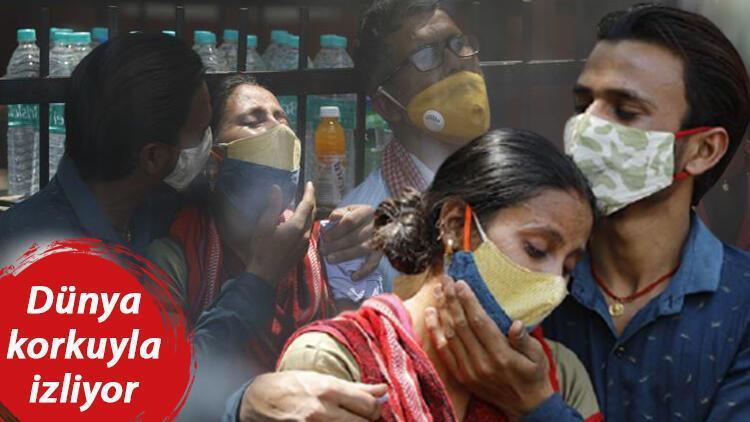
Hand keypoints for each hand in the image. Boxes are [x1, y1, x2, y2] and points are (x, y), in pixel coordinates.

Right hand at [239, 371, 386, 421]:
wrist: (255, 400)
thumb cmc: (290, 386)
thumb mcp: (320, 379)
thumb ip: (354, 388)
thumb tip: (383, 390)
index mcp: (328, 389)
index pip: (369, 405)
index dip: (375, 409)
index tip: (371, 409)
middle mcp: (322, 410)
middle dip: (365, 421)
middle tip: (358, 417)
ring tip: (345, 420)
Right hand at [245, 183, 315, 283]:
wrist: (265, 274)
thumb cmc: (262, 248)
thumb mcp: (264, 224)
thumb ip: (273, 205)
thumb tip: (276, 188)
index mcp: (297, 225)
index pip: (307, 204)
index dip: (309, 192)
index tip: (309, 183)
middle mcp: (306, 233)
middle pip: (312, 213)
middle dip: (311, 200)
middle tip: (309, 191)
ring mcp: (306, 243)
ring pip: (312, 223)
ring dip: (310, 212)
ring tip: (305, 204)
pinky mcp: (302, 251)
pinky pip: (308, 232)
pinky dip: (307, 223)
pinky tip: (300, 222)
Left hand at [319, 204, 381, 279]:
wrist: (381, 224)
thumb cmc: (359, 217)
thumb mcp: (351, 210)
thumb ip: (340, 212)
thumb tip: (332, 217)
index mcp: (366, 212)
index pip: (350, 221)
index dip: (337, 230)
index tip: (326, 237)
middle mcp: (375, 225)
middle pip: (355, 236)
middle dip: (337, 245)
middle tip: (323, 250)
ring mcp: (379, 240)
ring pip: (363, 249)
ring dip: (345, 255)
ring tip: (330, 259)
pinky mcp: (381, 253)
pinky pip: (374, 263)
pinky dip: (364, 271)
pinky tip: (353, 277)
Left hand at [424, 276, 552, 418]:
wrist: (525, 406)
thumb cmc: (533, 375)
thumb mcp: (539, 357)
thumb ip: (525, 340)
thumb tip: (516, 323)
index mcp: (501, 355)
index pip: (479, 322)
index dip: (468, 301)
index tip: (461, 283)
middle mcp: (481, 363)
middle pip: (461, 325)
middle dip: (452, 299)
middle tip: (446, 280)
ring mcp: (468, 370)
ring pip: (449, 335)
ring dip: (442, 310)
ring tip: (438, 290)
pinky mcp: (461, 376)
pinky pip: (443, 350)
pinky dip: (435, 331)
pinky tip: (431, 313)